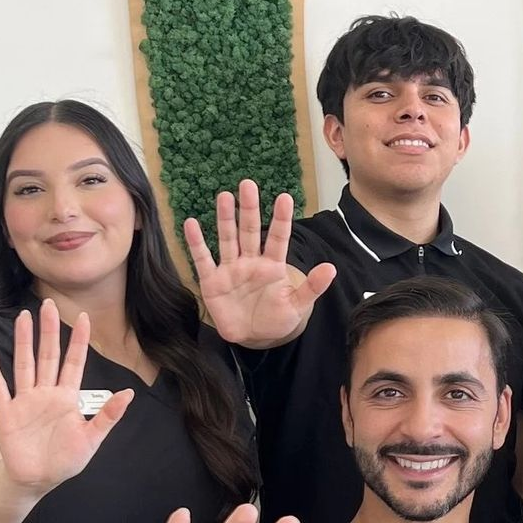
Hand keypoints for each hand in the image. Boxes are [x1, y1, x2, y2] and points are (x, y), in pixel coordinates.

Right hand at [0, 300, 133, 492]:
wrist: (35, 481)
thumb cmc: (64, 461)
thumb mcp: (91, 440)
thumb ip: (107, 416)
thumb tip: (129, 393)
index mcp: (67, 398)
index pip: (74, 363)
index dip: (78, 341)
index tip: (84, 317)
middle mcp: (45, 394)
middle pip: (47, 356)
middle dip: (48, 331)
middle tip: (48, 304)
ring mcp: (24, 401)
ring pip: (24, 364)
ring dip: (22, 341)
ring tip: (22, 317)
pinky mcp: (6, 413)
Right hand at [183, 180, 335, 346]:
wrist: (252, 337)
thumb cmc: (275, 318)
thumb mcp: (297, 306)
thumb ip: (312, 288)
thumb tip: (331, 269)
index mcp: (273, 266)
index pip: (279, 238)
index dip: (282, 219)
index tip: (285, 197)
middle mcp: (251, 262)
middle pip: (251, 231)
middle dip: (250, 209)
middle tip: (248, 184)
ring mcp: (230, 269)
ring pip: (228, 239)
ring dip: (226, 219)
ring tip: (224, 196)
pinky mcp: (212, 281)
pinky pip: (203, 259)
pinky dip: (196, 243)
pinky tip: (190, 224)